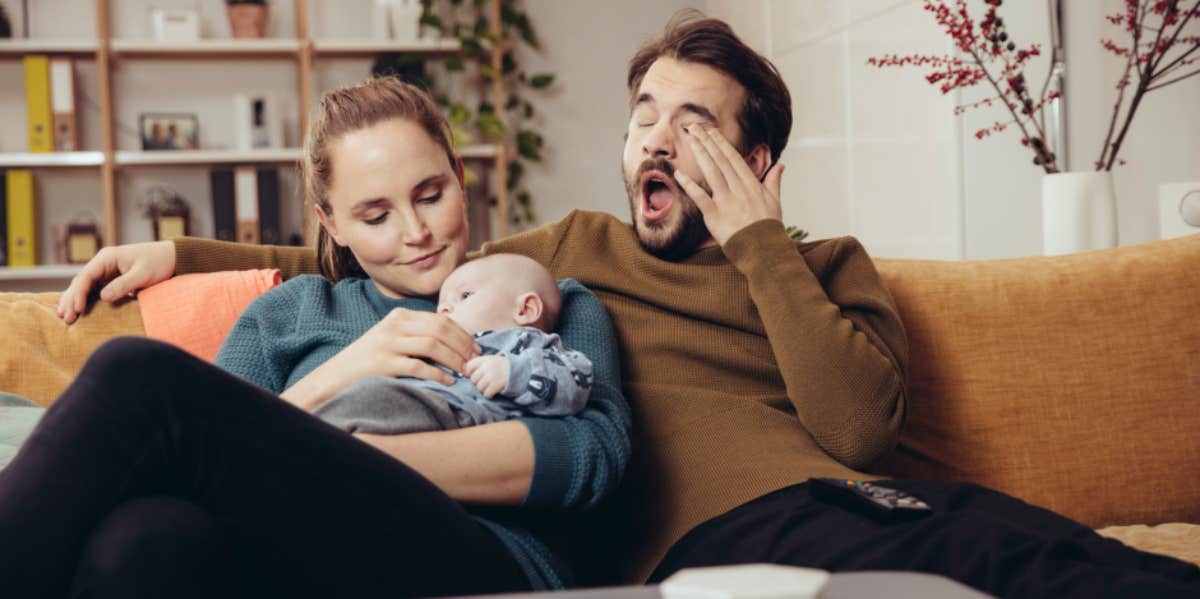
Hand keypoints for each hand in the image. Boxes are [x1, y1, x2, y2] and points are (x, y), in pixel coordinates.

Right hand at [57, 240, 175, 323]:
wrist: (172, 257)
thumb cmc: (158, 263)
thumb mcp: (142, 274)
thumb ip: (123, 285)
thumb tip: (103, 297)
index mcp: (107, 258)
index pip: (86, 276)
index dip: (79, 293)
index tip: (78, 309)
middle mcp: (103, 263)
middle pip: (80, 282)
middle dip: (71, 299)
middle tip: (65, 317)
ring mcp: (106, 271)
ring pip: (84, 287)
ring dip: (73, 300)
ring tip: (63, 316)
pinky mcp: (111, 280)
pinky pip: (94, 290)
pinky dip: (84, 300)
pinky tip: (77, 310)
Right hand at [330, 308, 480, 386]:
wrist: (337, 375)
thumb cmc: (370, 359)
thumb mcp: (393, 338)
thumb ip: (418, 334)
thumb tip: (455, 343)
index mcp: (400, 316)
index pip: (440, 320)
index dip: (463, 334)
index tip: (476, 348)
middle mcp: (394, 325)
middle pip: (440, 330)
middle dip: (463, 346)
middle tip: (475, 361)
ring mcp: (388, 343)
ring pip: (432, 346)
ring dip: (454, 359)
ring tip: (466, 371)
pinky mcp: (383, 363)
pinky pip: (418, 366)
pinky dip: (438, 374)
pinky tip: (448, 381)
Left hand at [464, 355, 508, 398]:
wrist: (518, 369)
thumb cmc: (501, 365)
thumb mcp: (490, 359)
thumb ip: (478, 363)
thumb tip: (465, 371)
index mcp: (485, 359)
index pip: (469, 366)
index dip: (470, 372)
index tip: (475, 374)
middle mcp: (487, 367)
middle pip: (473, 379)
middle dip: (477, 382)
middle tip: (484, 381)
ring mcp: (491, 377)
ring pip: (479, 387)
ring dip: (483, 389)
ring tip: (489, 386)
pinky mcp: (496, 386)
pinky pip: (486, 394)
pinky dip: (488, 394)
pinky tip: (492, 391)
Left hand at [674, 124, 784, 245]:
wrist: (764, 251)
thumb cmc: (768, 227)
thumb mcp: (775, 201)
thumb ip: (774, 181)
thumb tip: (780, 165)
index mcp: (751, 184)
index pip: (733, 158)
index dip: (720, 143)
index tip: (710, 130)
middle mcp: (738, 189)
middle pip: (720, 161)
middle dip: (707, 142)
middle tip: (694, 127)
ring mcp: (726, 202)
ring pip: (711, 173)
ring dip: (700, 154)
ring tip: (690, 140)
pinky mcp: (715, 216)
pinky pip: (700, 198)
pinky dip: (689, 186)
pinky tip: (679, 174)